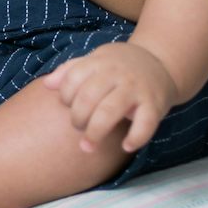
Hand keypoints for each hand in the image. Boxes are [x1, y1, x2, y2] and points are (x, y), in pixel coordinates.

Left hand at [41, 42, 178, 153]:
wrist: (160, 63)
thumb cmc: (118, 66)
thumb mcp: (94, 61)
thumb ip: (70, 71)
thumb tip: (47, 85)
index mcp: (99, 62)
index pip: (73, 79)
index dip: (65, 97)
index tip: (68, 107)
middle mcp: (116, 74)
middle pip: (88, 97)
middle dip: (77, 118)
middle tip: (78, 128)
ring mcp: (136, 89)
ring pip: (110, 111)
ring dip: (95, 132)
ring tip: (87, 147)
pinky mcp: (155, 104)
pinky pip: (145, 123)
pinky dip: (135, 138)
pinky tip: (125, 147)